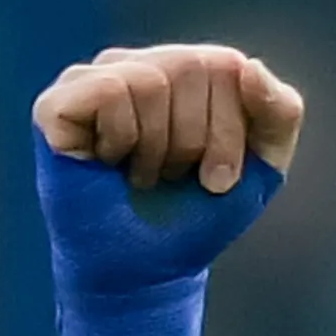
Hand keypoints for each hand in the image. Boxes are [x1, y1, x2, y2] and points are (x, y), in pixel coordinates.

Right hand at [35, 44, 304, 195]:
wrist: (148, 272)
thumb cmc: (199, 215)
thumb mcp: (261, 167)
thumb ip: (279, 113)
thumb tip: (249, 64)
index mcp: (189, 71)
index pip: (228, 65)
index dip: (230, 131)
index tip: (218, 178)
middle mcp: (139, 65)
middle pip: (191, 66)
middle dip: (198, 141)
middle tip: (175, 179)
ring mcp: (93, 80)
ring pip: (151, 79)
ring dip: (158, 148)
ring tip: (142, 175)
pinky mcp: (57, 104)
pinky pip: (112, 91)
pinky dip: (123, 139)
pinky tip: (109, 164)